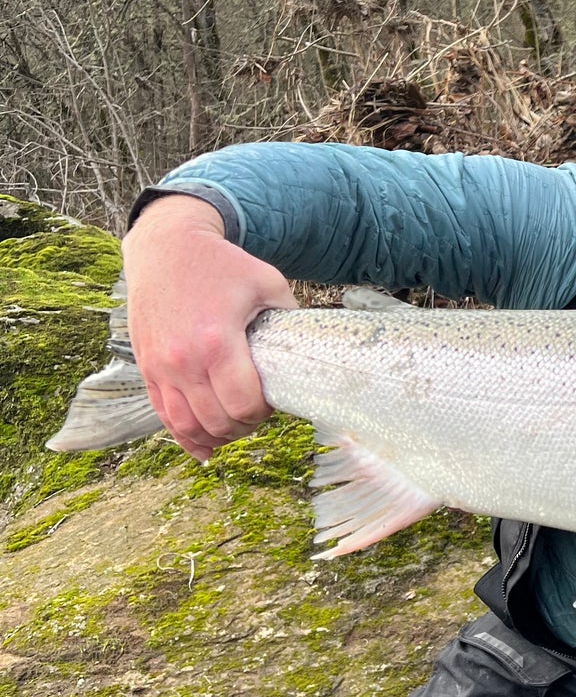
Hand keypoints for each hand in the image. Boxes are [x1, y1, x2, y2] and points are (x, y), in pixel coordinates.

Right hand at [122, 195, 296, 459]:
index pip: (243, 404)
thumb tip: (307, 350)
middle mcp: (183, 360)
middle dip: (244, 426)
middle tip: (256, 413)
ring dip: (216, 436)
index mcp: (217, 341)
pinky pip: (164, 417)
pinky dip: (185, 437)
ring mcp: (160, 367)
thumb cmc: (220, 264)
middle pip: (218, 421)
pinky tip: (205, 448)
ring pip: (188, 426)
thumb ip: (289, 318)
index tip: (271, 400)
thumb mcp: (267, 282)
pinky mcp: (147, 369)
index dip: (263, 412)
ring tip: (234, 428)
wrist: (166, 248)